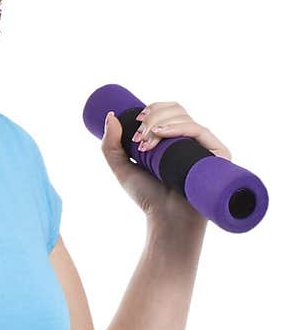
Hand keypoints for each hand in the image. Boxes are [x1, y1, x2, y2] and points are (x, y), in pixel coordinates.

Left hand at [101, 100, 231, 232]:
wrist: (167, 221)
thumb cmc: (149, 197)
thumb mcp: (122, 168)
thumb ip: (111, 144)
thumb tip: (111, 115)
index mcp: (178, 138)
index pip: (171, 110)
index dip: (153, 108)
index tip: (135, 121)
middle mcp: (195, 141)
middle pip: (178, 110)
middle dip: (153, 117)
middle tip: (138, 138)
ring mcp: (208, 148)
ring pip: (187, 119)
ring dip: (160, 125)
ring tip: (145, 145)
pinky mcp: (219, 157)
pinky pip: (202, 133)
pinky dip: (180, 128)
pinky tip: (162, 134)